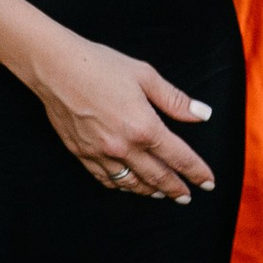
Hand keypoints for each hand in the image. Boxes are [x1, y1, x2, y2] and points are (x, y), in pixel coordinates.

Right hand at [27, 29, 215, 201]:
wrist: (55, 67)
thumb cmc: (99, 65)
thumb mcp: (145, 76)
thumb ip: (175, 100)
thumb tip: (202, 114)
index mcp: (144, 127)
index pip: (179, 158)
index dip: (197, 172)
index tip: (208, 182)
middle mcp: (124, 147)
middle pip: (158, 177)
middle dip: (175, 189)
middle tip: (186, 197)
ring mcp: (101, 154)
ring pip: (131, 184)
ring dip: (150, 191)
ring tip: (160, 194)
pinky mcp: (82, 154)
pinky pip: (106, 179)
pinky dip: (121, 186)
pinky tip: (128, 185)